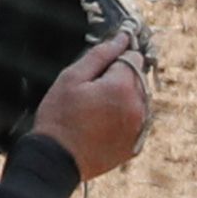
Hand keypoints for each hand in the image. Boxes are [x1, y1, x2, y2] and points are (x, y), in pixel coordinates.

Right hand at [28, 33, 151, 179]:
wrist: (57, 160)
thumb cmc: (60, 116)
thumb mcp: (72, 78)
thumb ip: (100, 55)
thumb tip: (122, 37)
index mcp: (123, 87)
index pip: (133, 57)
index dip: (116, 58)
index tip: (100, 68)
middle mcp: (139, 107)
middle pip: (138, 79)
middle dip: (120, 78)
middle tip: (92, 91)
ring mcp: (140, 127)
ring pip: (139, 100)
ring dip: (124, 98)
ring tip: (95, 110)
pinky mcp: (136, 144)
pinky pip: (136, 121)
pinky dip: (124, 118)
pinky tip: (102, 124)